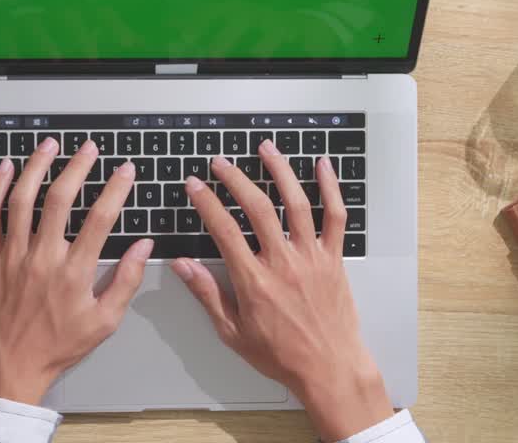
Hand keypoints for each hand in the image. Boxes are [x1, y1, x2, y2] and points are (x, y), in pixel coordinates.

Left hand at [0, 137, 152, 404]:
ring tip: (50, 146)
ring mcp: (12, 257)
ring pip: (22, 200)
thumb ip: (126, 281)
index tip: (125, 171)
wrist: (9, 367)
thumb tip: (143, 247)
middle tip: (89, 148)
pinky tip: (6, 169)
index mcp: (73, 273)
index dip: (115, 189)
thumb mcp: (104, 322)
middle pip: (59, 199)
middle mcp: (42, 259)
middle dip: (78, 167)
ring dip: (37, 167)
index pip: (100, 219)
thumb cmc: (57, 347)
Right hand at [170, 141, 392, 441]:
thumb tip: (182, 266)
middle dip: (235, 179)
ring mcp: (311, 257)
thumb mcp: (232, 332)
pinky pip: (335, 216)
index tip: (194, 186)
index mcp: (254, 281)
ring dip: (279, 171)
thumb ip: (207, 294)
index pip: (223, 230)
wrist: (329, 368)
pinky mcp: (333, 258)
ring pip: (295, 203)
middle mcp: (283, 263)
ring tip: (265, 149)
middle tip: (220, 164)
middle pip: (257, 207)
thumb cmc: (282, 355)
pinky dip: (330, 188)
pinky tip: (323, 166)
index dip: (206, 202)